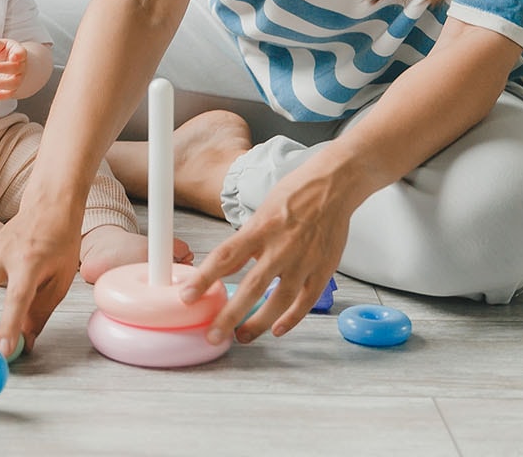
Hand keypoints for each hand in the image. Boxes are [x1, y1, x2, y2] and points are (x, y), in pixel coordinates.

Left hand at [0, 35, 27, 100]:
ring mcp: (18, 79)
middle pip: (16, 68)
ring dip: (2, 84)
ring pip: (14, 83)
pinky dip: (3, 96)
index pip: (22, 53)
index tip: (14, 56)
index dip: (19, 55)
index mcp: (19, 53)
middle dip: (5, 68)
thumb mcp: (1, 46)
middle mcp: (21, 67)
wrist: (14, 66)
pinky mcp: (12, 89)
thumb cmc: (6, 54)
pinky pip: (9, 94)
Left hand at [179, 164, 355, 344]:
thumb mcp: (262, 212)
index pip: (226, 257)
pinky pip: (306, 301)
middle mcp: (281, 246)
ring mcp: (304, 260)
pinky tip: (277, 329)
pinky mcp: (324, 269)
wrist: (334, 185)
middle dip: (230, 316)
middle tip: (213, 336)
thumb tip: (224, 266)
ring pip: (279, 301)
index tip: (188, 297)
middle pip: (251, 287)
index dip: (204, 278)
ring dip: (259, 324)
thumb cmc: (296, 194)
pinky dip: (291, 319)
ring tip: (242, 336)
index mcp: (261, 228)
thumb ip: (246, 241)